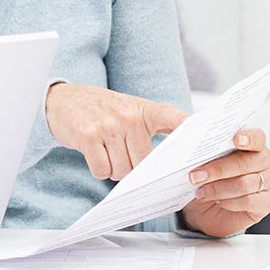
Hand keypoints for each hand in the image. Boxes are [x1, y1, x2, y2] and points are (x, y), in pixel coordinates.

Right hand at [45, 84, 187, 180]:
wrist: (61, 99)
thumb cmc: (100, 109)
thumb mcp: (131, 108)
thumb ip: (156, 125)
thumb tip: (185, 148)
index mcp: (144, 110)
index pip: (174, 119)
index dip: (191, 128)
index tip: (209, 137)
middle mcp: (128, 116)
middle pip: (144, 164)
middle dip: (133, 169)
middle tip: (121, 156)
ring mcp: (108, 125)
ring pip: (122, 170)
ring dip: (114, 170)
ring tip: (107, 154)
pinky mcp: (88, 136)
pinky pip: (102, 170)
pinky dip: (99, 169)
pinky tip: (94, 155)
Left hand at [181, 128, 269, 236]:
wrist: (202, 205)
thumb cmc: (202, 176)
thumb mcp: (191, 153)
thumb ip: (189, 134)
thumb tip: (184, 123)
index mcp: (249, 143)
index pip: (256, 137)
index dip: (248, 138)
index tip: (235, 140)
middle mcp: (261, 161)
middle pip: (245, 162)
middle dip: (218, 169)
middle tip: (195, 175)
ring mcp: (266, 181)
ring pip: (245, 184)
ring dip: (218, 188)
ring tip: (200, 191)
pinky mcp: (266, 201)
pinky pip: (251, 201)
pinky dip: (230, 202)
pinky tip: (218, 200)